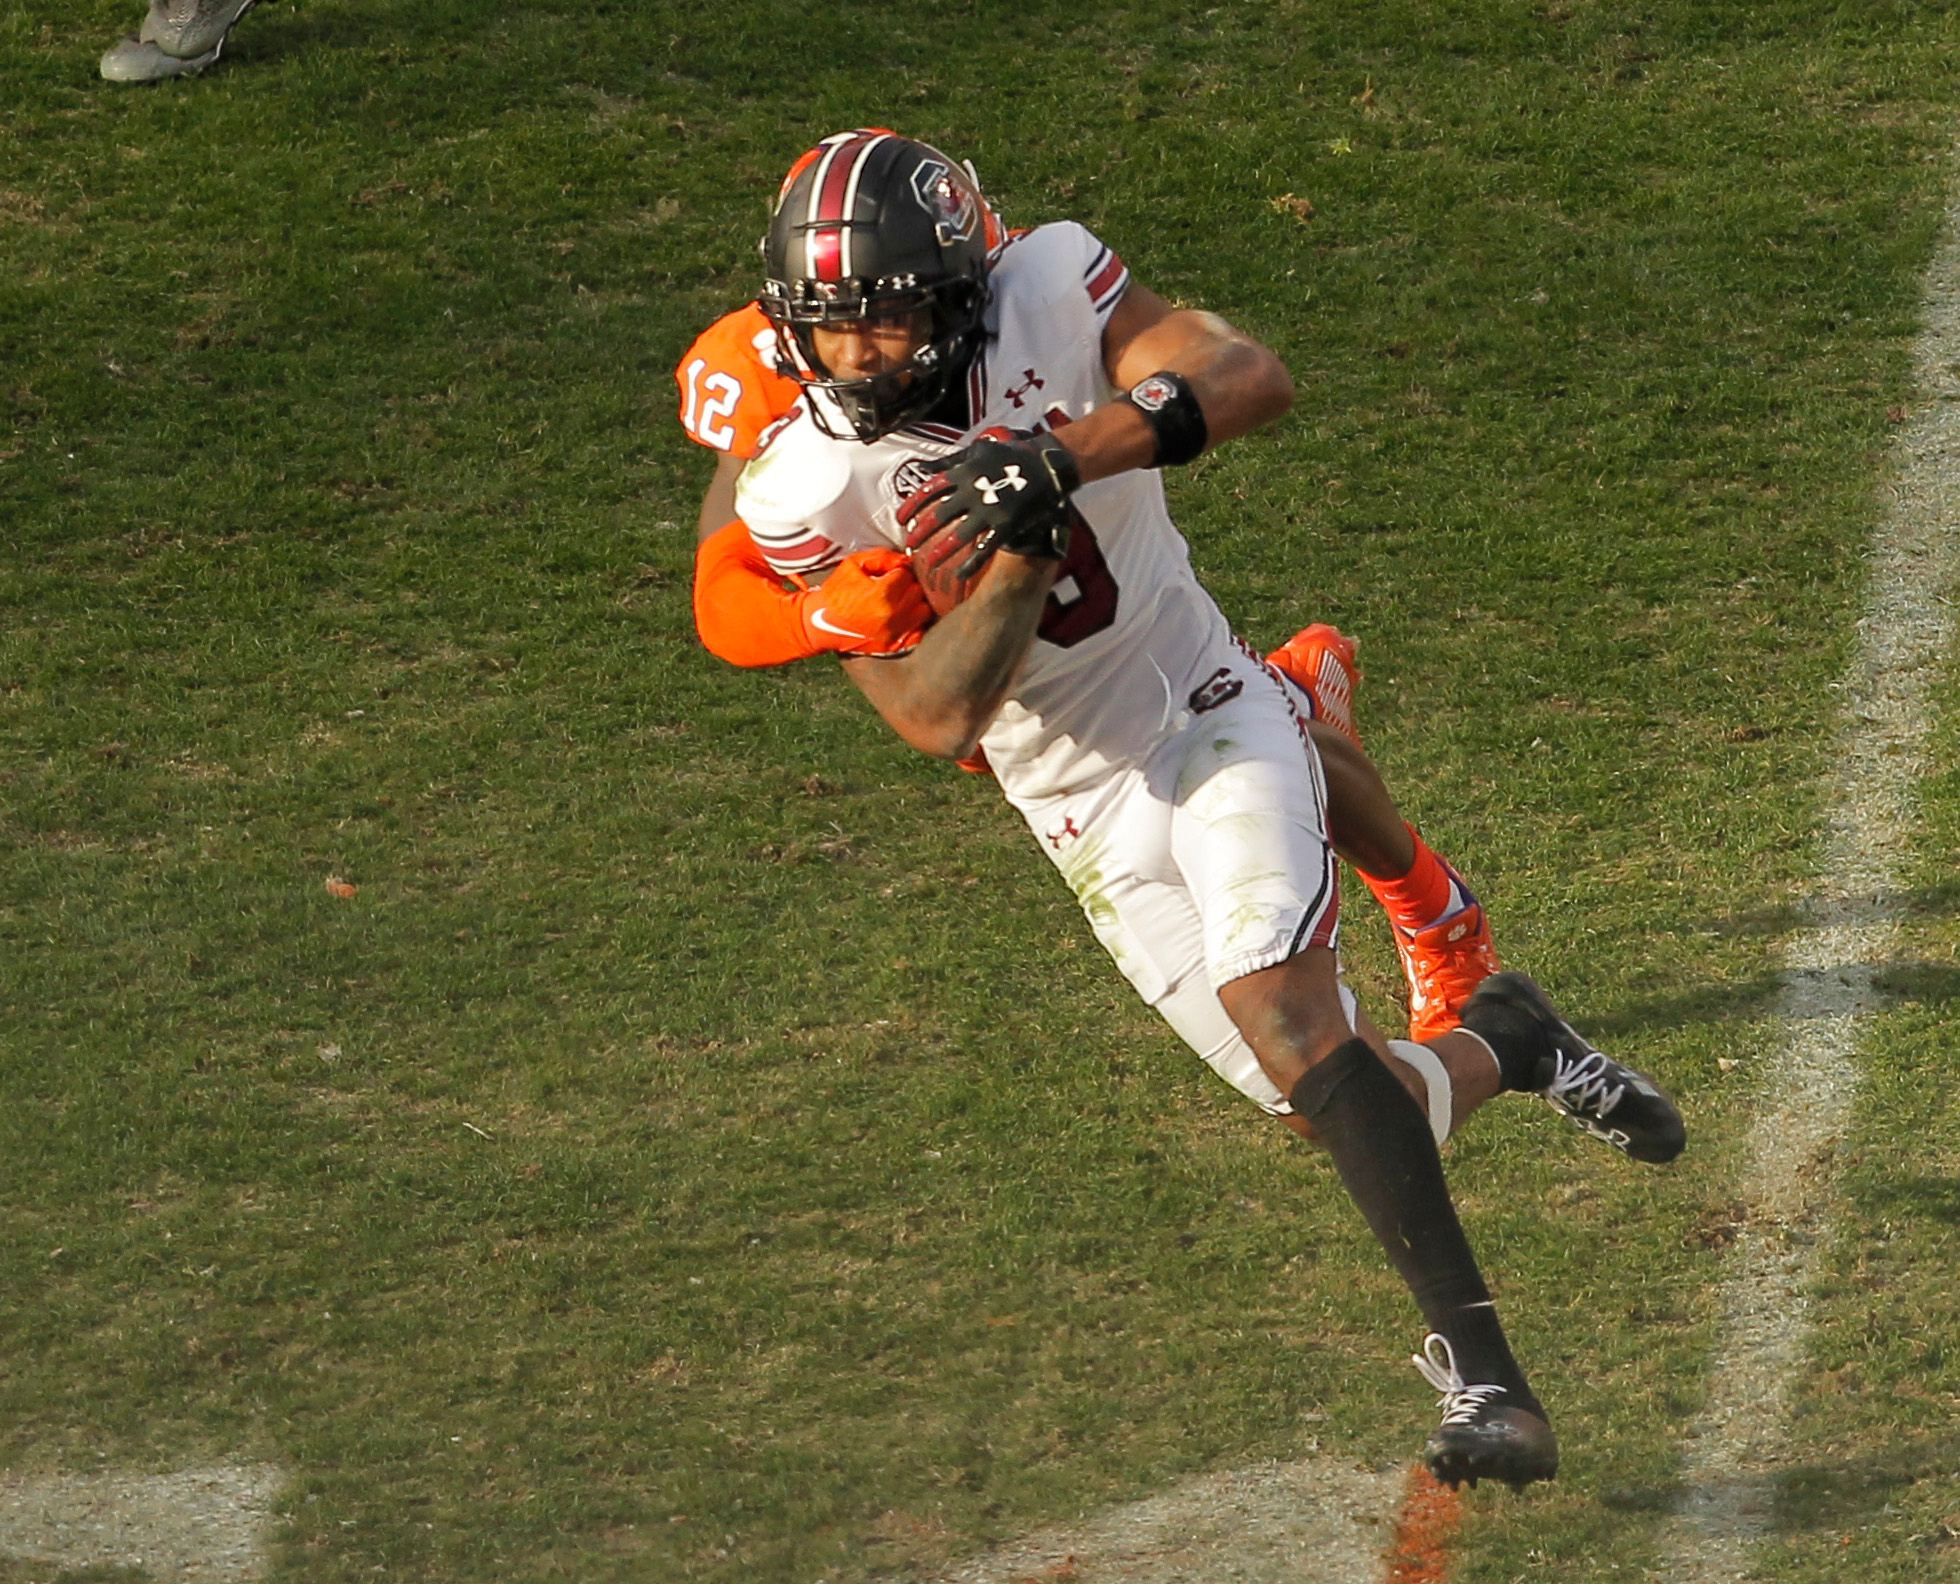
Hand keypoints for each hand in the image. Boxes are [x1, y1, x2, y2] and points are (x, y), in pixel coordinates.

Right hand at [796, 548, 932, 655]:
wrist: (818, 624)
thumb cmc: (834, 594)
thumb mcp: (853, 565)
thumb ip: (882, 557)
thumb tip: (906, 559)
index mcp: (881, 593)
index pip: (907, 574)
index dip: (898, 571)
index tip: (889, 574)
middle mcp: (891, 615)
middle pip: (918, 592)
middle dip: (908, 586)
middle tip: (894, 586)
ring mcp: (894, 633)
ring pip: (924, 611)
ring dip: (915, 603)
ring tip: (900, 600)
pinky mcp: (893, 645)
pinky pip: (919, 631)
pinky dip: (915, 622)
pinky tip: (902, 616)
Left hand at [897, 428, 1080, 583]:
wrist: (1046, 464)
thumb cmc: (1010, 455)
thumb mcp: (977, 449)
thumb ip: (949, 460)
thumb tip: (922, 467)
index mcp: (964, 472)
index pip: (930, 490)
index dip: (913, 506)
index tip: (900, 519)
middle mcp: (974, 491)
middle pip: (940, 515)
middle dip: (921, 532)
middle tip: (909, 544)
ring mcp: (991, 509)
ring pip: (959, 536)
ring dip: (941, 551)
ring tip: (929, 563)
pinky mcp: (1007, 525)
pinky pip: (986, 548)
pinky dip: (972, 564)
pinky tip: (960, 575)